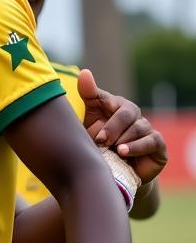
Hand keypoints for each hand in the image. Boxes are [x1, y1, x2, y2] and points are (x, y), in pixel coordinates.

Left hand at [78, 69, 167, 184]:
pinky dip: (137, 146)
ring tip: (113, 148)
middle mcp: (133, 115)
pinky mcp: (157, 144)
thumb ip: (88, 95)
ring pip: (138, 128)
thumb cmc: (99, 142)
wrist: (113, 170)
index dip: (100, 104)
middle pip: (126, 113)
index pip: (109, 99)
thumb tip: (84, 71)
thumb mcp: (89, 120)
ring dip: (124, 139)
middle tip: (100, 140)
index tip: (92, 113)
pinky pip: (151, 141)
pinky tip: (124, 152)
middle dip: (112, 127)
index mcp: (116, 106)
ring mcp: (146, 128)